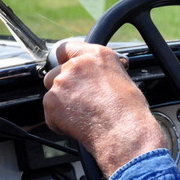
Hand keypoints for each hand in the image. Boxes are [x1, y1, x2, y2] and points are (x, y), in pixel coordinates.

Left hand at [42, 41, 164, 176]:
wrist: (124, 131)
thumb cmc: (128, 110)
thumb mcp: (120, 78)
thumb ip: (99, 72)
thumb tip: (93, 78)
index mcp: (96, 55)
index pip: (67, 48)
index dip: (64, 59)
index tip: (63, 66)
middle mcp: (76, 65)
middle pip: (56, 73)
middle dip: (63, 87)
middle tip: (80, 101)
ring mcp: (62, 83)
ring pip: (52, 93)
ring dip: (62, 104)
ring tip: (83, 115)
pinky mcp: (52, 102)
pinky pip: (50, 112)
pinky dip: (59, 121)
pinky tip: (79, 124)